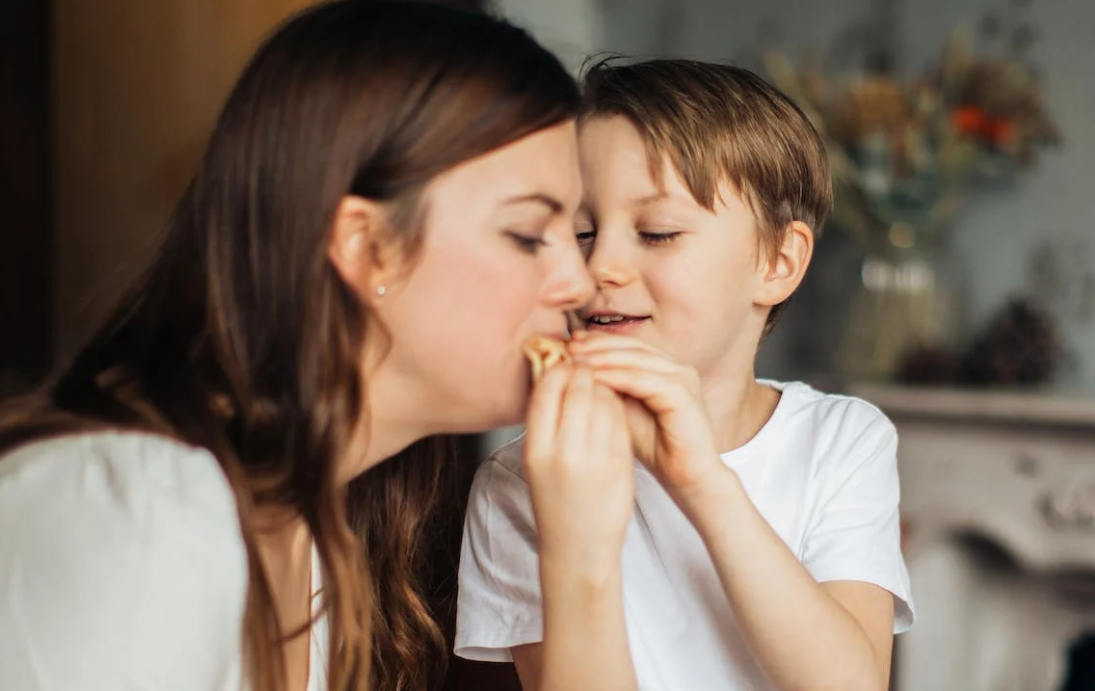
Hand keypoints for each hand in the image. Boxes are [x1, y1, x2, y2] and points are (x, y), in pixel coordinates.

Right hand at [524, 364, 634, 576]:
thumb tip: (556, 372)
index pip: (548, 388)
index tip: (566, 364)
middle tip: (589, 367)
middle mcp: (564, 452)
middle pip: (578, 388)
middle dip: (586, 372)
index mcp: (536, 448)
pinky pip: (621, 420)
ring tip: (602, 387)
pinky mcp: (620, 465)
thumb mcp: (537, 462)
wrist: (578, 549)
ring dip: (605, 386)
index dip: (560, 368)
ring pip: (604, 400)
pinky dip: (618, 406)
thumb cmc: (556, 501)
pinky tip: (615, 408)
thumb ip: (546, 422)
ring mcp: (594, 458)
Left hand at [568, 333, 723, 499]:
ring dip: (603, 358)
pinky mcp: (683, 394)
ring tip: (576, 360)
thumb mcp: (624, 412)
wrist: (686, 477)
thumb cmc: (656, 448)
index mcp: (664, 368)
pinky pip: (644, 379)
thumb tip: (575, 371)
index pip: (628, 345)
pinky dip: (617, 377)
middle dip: (597, 345)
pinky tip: (594, 378)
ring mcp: (683, 378)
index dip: (598, 341)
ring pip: (636, 359)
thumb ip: (608, 389)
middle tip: (569, 347)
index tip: (568, 343)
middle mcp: (676, 368)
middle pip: (631, 346)